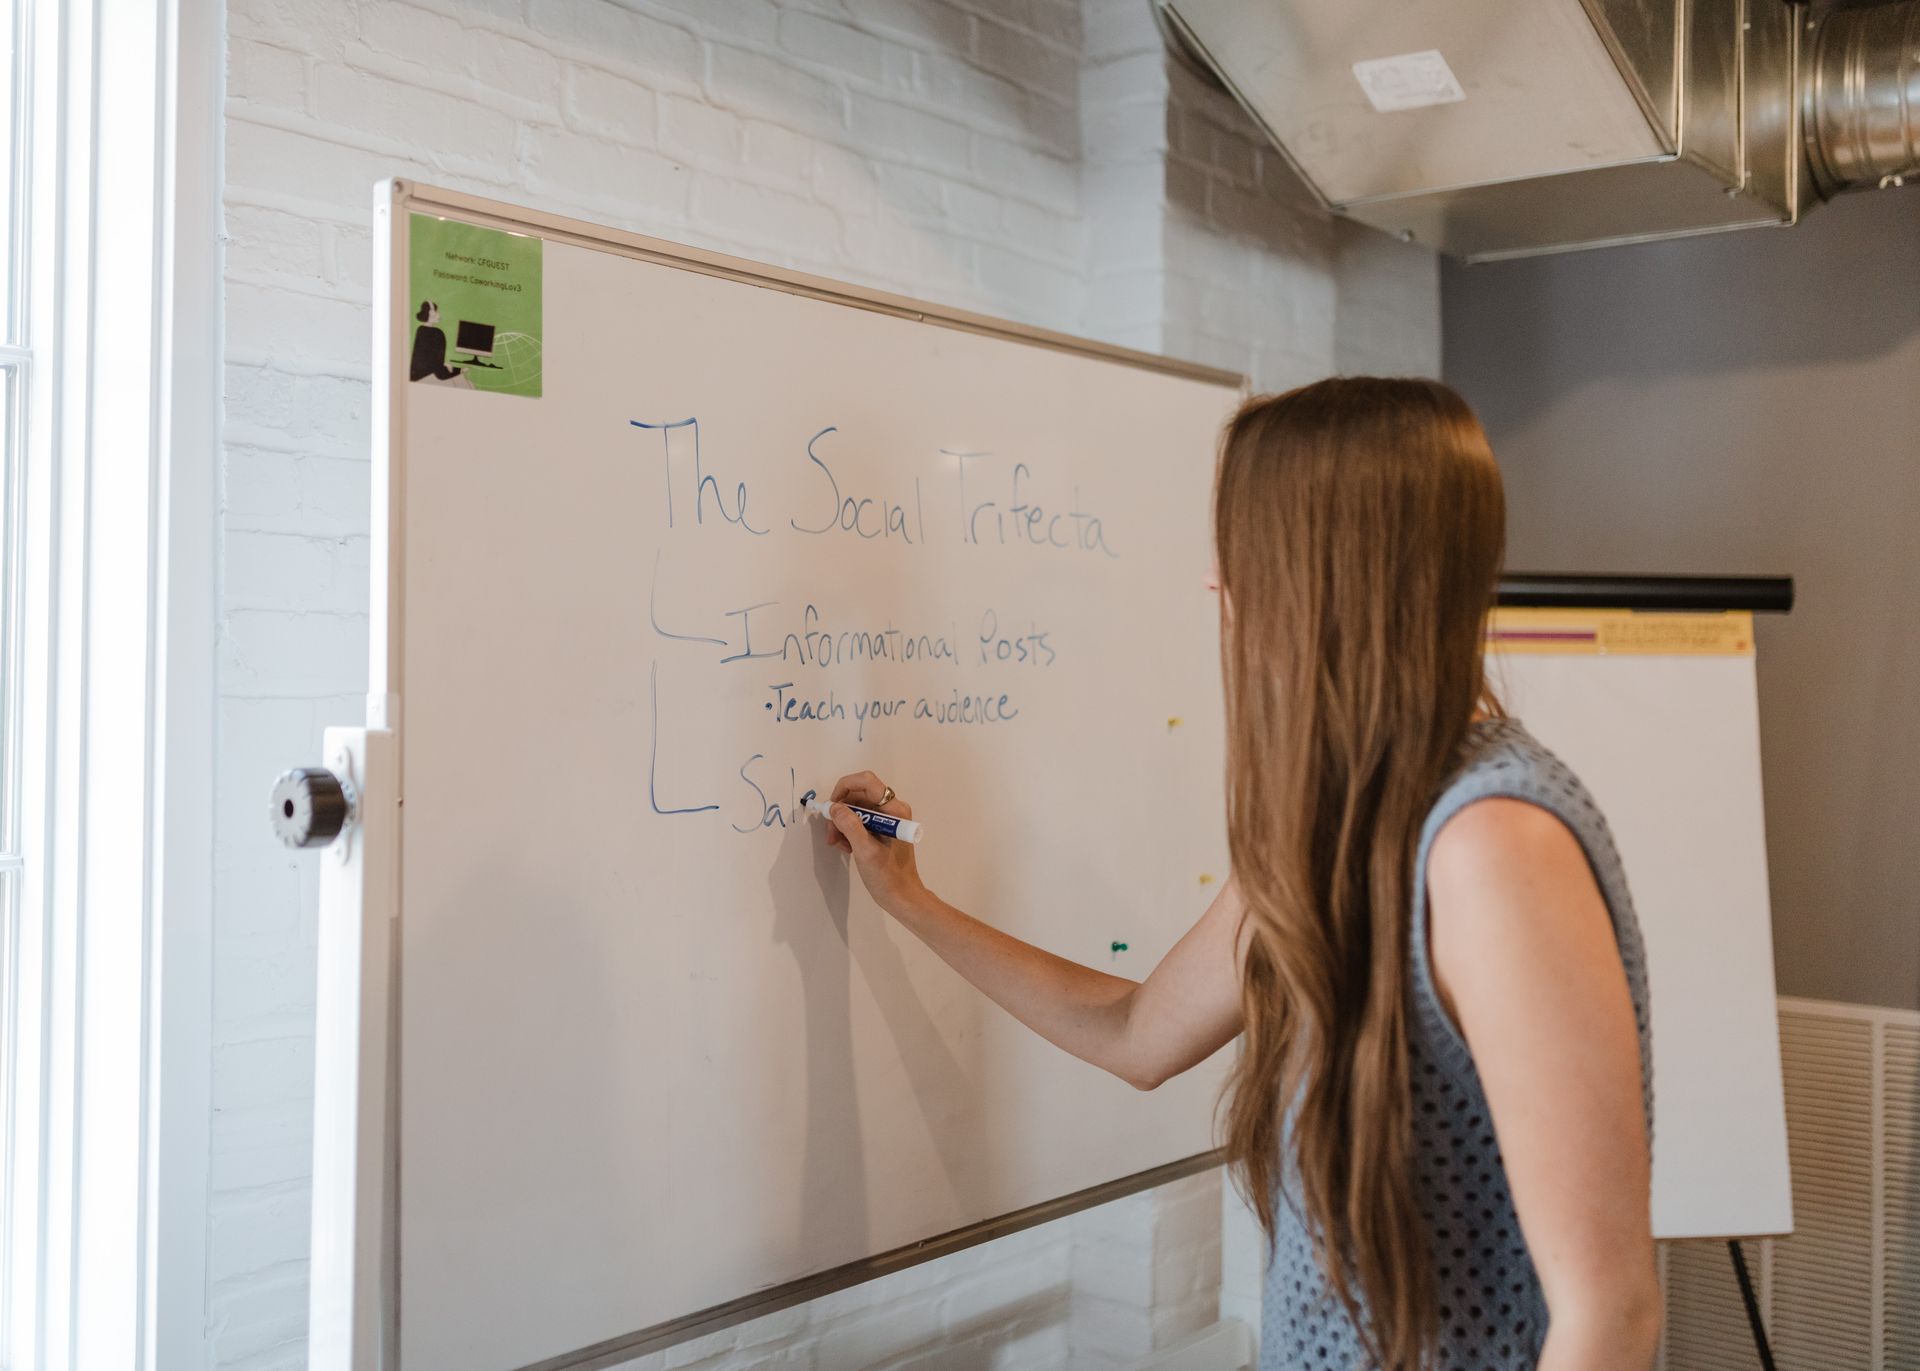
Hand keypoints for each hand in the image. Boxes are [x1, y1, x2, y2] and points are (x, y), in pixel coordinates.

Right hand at [821, 771, 928, 917]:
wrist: (902, 897)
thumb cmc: (888, 876)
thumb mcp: (865, 851)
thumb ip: (850, 825)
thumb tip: (835, 807)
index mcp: (894, 810)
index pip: (866, 782)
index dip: (844, 787)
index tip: (831, 807)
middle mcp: (892, 809)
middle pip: (859, 795)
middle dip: (840, 811)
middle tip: (831, 834)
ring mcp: (888, 819)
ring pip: (857, 808)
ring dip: (842, 823)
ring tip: (838, 844)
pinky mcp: (882, 829)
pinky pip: (861, 820)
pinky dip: (849, 830)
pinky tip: (846, 847)